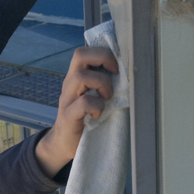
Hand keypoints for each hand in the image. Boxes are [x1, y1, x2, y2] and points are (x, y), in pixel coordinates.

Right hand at [35, 47, 117, 176]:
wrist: (64, 142)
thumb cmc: (84, 118)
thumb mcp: (92, 96)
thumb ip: (102, 84)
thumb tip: (129, 74)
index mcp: (76, 77)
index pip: (84, 52)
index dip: (103, 54)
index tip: (116, 69)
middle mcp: (69, 84)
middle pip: (80, 55)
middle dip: (104, 59)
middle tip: (114, 75)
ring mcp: (67, 99)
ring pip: (81, 76)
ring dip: (102, 85)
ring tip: (106, 98)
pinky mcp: (68, 115)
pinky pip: (84, 103)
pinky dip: (96, 107)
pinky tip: (96, 115)